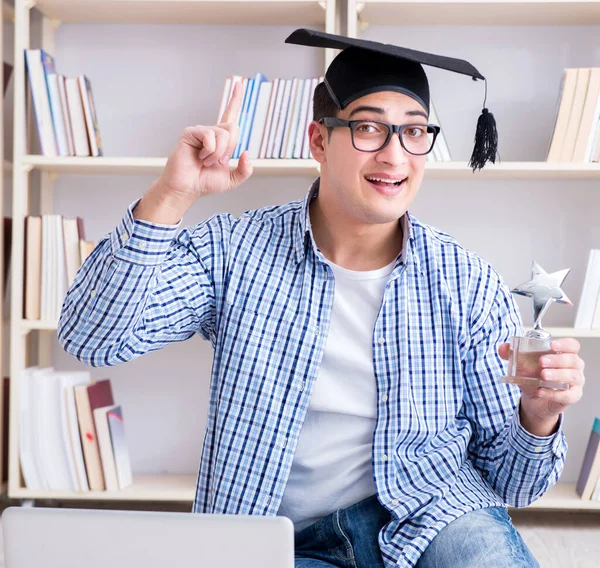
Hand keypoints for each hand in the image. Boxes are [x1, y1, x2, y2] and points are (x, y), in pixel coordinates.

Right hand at [158, 81, 252, 201]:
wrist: (187, 189)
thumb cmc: (204, 182)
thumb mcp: (231, 179)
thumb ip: (245, 170)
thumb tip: (246, 152)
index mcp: (221, 139)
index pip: (230, 115)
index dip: (235, 99)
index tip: (239, 82)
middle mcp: (211, 132)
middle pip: (233, 128)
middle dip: (229, 149)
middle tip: (217, 162)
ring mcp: (200, 131)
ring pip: (223, 134)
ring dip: (218, 153)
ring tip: (206, 162)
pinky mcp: (190, 133)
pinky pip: (210, 137)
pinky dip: (209, 151)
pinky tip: (200, 158)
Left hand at [498, 338, 584, 435]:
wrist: (534, 399)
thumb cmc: (534, 377)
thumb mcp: (522, 364)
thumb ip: (512, 353)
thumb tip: (503, 348)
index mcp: (565, 355)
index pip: (572, 345)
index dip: (565, 344)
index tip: (552, 345)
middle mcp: (574, 367)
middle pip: (573, 360)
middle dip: (557, 360)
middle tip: (542, 362)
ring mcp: (575, 383)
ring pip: (573, 377)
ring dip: (557, 375)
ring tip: (543, 376)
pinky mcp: (572, 397)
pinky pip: (567, 395)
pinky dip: (553, 393)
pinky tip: (541, 391)